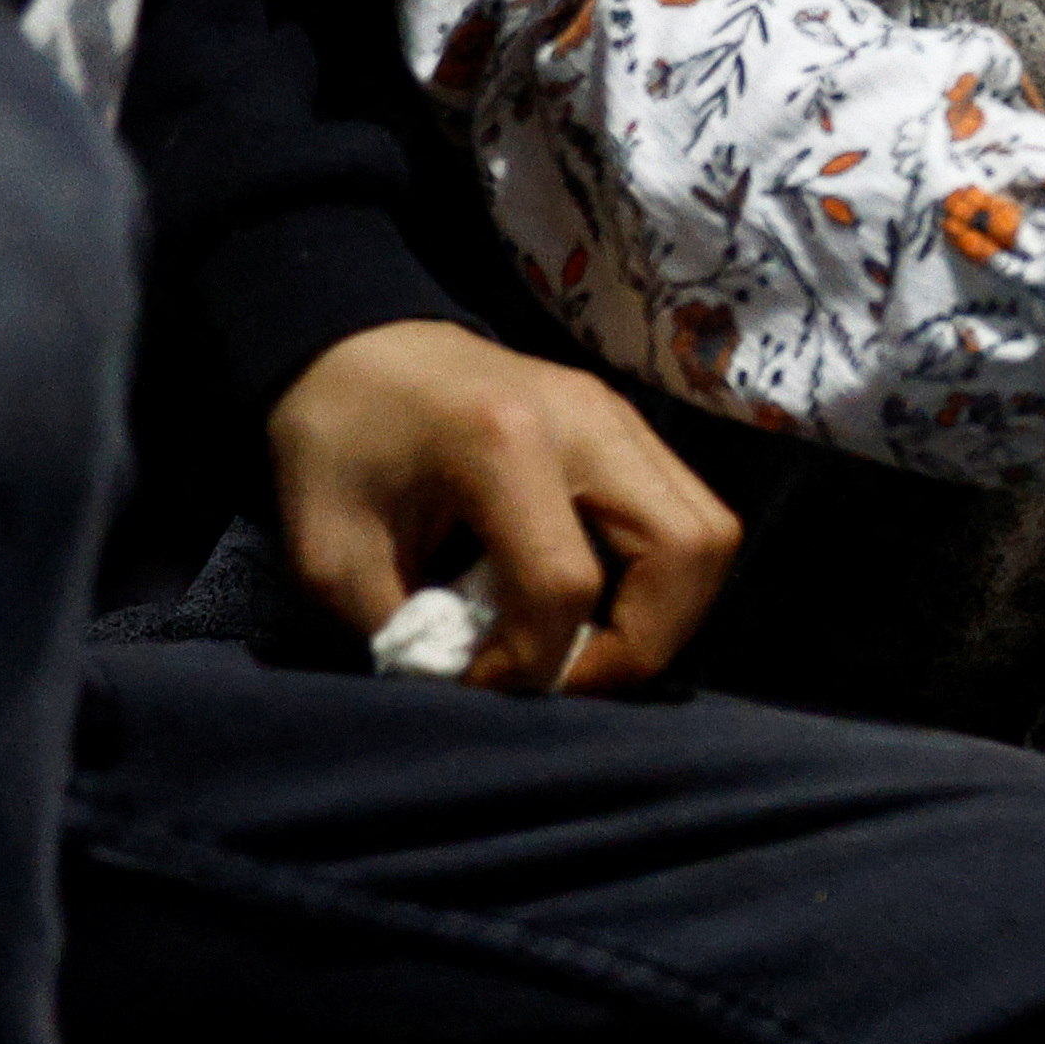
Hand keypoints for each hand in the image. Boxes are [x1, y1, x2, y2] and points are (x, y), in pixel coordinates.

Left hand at [266, 316, 741, 690]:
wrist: (360, 350)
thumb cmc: (336, 447)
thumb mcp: (333, 555)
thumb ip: (403, 632)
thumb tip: (479, 693)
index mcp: (501, 442)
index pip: (563, 582)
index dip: (531, 662)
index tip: (477, 682)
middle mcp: (587, 421)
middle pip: (686, 550)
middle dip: (641, 646)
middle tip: (570, 678)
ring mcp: (622, 417)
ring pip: (711, 532)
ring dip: (667, 614)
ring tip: (591, 647)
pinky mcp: (632, 427)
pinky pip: (691, 515)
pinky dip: (663, 580)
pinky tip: (598, 602)